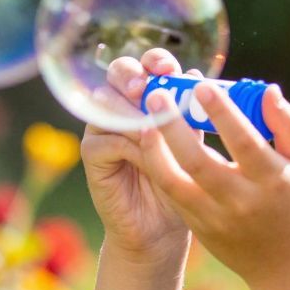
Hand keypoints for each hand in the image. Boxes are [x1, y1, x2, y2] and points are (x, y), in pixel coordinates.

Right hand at [78, 46, 198, 267]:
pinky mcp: (92, 154)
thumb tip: (197, 77)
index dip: (155, 60)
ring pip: (107, 102)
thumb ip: (189, 115)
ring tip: (150, 128)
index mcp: (149, 98)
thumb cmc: (182, 183)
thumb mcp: (191, 145)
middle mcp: (122, 107)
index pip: (147, 66)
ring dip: (131, 112)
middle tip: (145, 88)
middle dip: (132, 76)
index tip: (169, 68)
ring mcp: (104, 128)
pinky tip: (143, 153)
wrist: (162, 228)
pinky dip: (126, 143)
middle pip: (118, 73)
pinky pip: (105, 138)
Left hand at [133, 75, 289, 289]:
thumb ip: (289, 126)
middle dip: (174, 127)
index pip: (244, 142)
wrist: (288, 269)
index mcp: (273, 181)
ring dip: (154, 151)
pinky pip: (172, 196)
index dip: (221, 113)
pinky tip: (149, 145)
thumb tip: (268, 90)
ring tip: (143, 122)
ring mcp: (217, 218)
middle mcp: (242, 202)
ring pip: (175, 183)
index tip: (201, 85)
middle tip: (157, 96)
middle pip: (199, 162)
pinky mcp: (200, 229)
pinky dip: (158, 169)